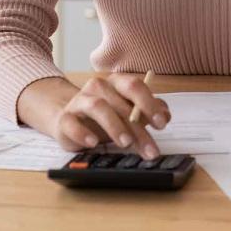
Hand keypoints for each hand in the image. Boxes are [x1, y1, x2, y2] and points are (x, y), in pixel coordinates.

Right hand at [16, 74, 170, 159]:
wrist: (69, 120)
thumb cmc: (104, 117)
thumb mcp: (128, 114)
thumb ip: (148, 112)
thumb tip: (166, 114)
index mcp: (116, 82)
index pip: (135, 86)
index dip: (150, 104)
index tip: (161, 123)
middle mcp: (98, 87)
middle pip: (120, 103)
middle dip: (138, 127)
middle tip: (149, 147)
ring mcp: (79, 101)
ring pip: (98, 107)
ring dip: (114, 125)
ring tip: (125, 143)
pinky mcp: (64, 119)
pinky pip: (71, 123)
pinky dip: (83, 133)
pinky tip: (93, 143)